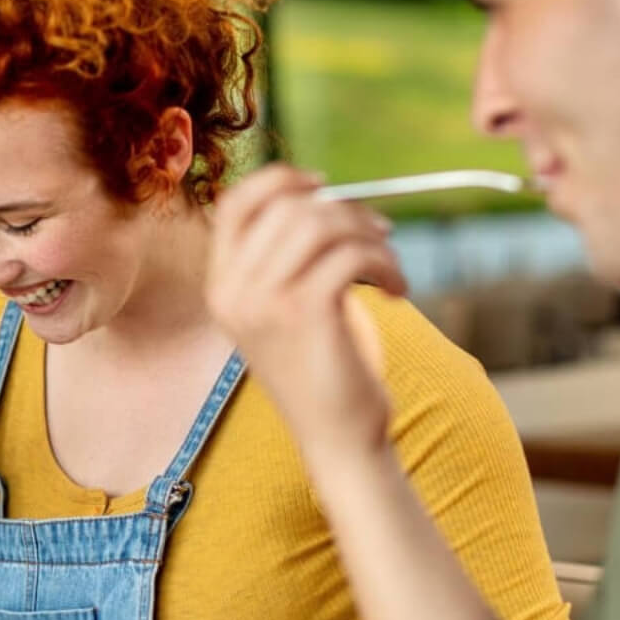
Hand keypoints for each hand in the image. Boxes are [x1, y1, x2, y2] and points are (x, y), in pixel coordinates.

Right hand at [206, 164, 404, 464]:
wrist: (335, 438)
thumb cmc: (322, 372)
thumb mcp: (285, 311)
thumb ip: (285, 260)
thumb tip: (322, 197)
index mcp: (221, 288)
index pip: (233, 205)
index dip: (279, 180)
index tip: (324, 186)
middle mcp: (232, 292)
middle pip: (287, 208)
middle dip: (345, 211)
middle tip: (380, 234)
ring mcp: (263, 301)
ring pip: (321, 223)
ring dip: (369, 236)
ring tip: (389, 265)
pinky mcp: (305, 312)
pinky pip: (351, 254)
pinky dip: (385, 262)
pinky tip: (398, 289)